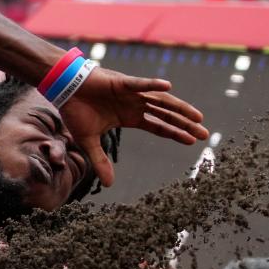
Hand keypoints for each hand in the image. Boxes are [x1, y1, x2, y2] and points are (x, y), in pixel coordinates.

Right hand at [59, 66, 208, 186]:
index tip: (192, 141)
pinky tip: (168, 87)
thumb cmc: (76, 112)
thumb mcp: (89, 141)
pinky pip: (140, 84)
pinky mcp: (122, 83)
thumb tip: (109, 185)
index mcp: (130, 117)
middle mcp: (136, 105)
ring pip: (161, 100)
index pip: (159, 126)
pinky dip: (153, 84)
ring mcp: (131, 93)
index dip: (175, 133)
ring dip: (179, 108)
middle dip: (185, 124)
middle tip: (204, 134)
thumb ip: (100, 161)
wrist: (64, 90)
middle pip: (166, 115)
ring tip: (197, 117)